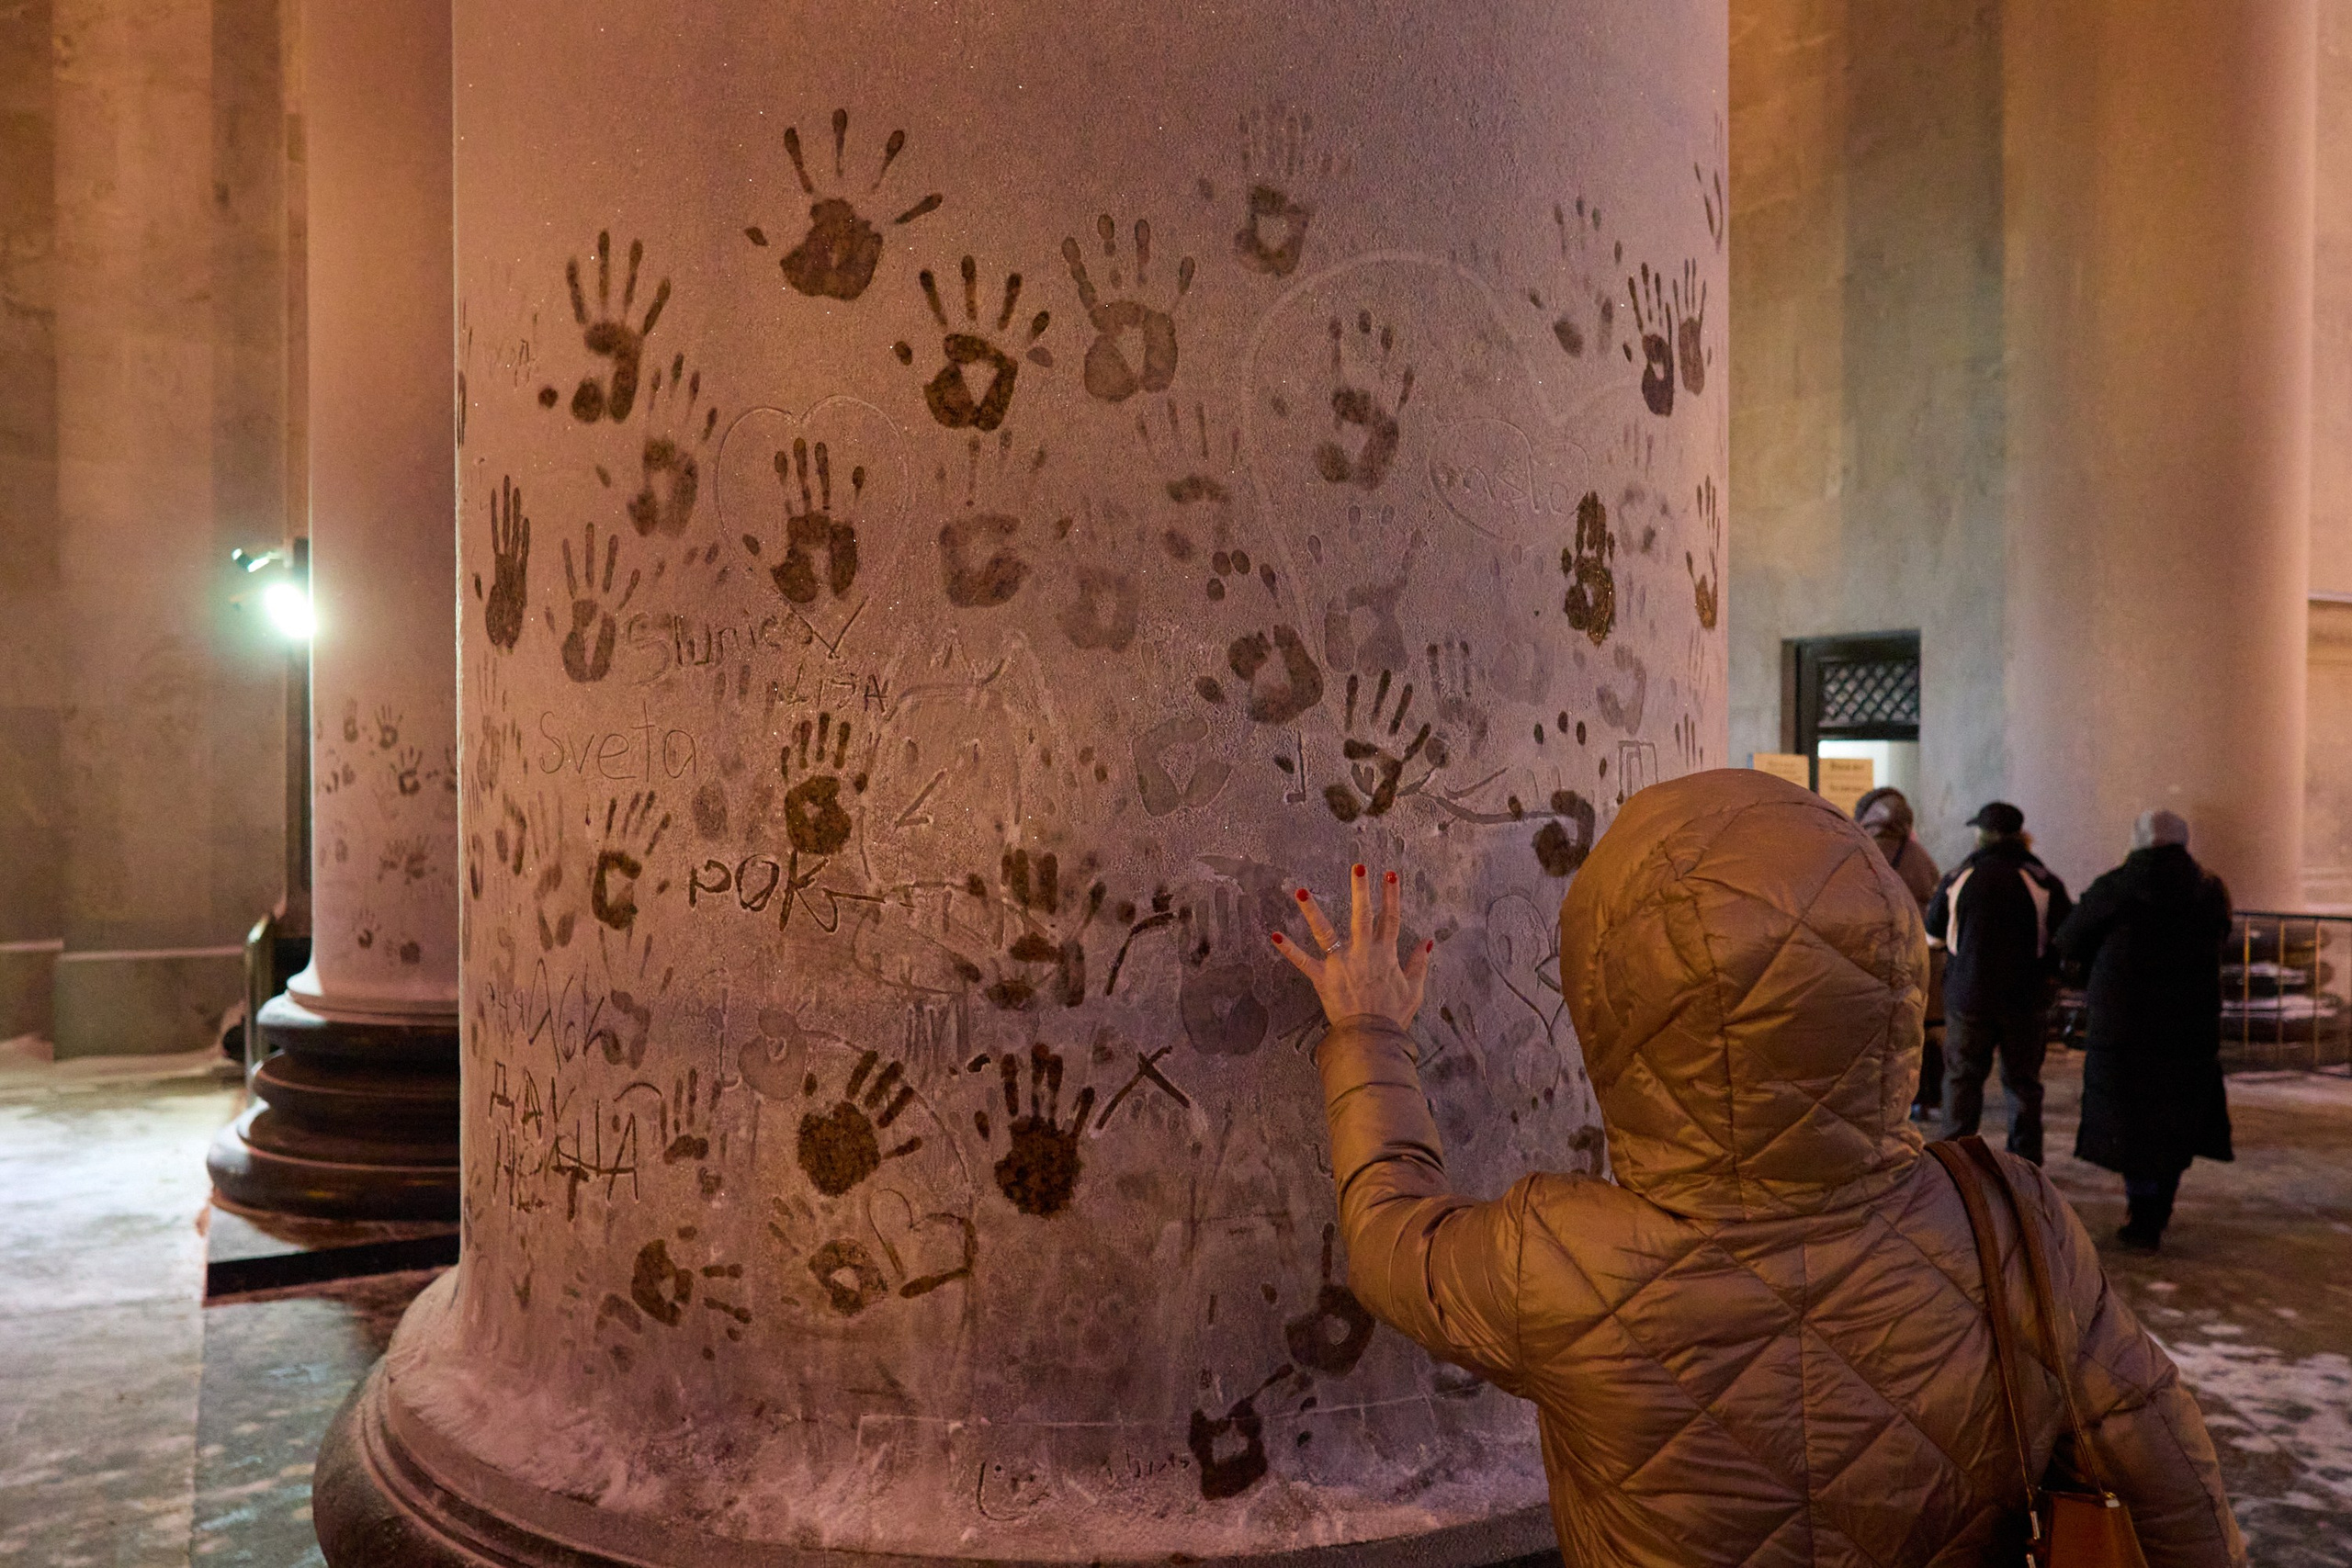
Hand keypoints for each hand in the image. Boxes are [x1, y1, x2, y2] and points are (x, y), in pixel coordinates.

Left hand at [1271, 863, 1432, 1027]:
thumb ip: (1419, 964)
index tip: (1391, 874)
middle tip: (1358, 867)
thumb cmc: (1393, 1016)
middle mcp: (1362, 953)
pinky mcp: (1322, 978)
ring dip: (1312, 910)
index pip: (1390, 918)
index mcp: (1384, 954)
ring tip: (1300, 890)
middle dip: (1361, 890)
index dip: (1392, 895)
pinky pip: (1302, 961)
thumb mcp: (1414, 990)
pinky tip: (1275, 935)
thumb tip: (1427, 942)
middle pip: (1362, 915)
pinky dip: (1288, 950)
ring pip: (1326, 931)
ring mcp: (1340, 963)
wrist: (1372, 1038)